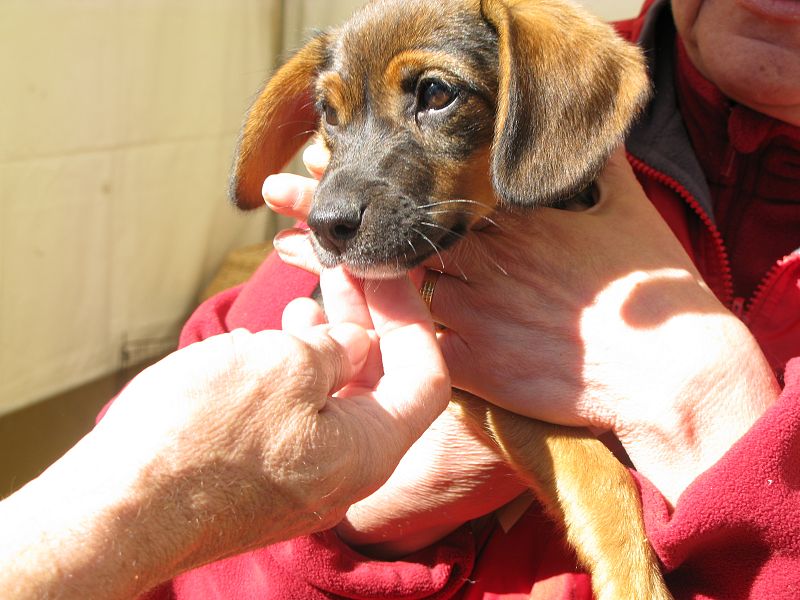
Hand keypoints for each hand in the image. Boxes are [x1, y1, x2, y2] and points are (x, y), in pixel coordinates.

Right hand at [0, 272, 448, 599]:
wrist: (115, 513)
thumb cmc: (200, 437)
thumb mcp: (282, 366)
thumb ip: (332, 349)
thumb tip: (350, 344)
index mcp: (369, 450)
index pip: (425, 378)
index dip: (409, 317)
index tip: (385, 273)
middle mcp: (346, 472)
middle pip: (380, 384)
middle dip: (363, 321)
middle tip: (342, 272)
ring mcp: (304, 479)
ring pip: (335, 397)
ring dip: (325, 344)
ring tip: (301, 304)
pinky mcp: (264, 477)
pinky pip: (299, 417)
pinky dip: (294, 374)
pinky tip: (267, 345)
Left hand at [270, 142, 779, 506]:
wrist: (662, 366)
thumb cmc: (646, 285)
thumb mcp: (623, 204)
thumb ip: (593, 162)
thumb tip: (596, 124)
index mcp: (508, 219)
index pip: (425, 190)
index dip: (375, 174)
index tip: (331, 158)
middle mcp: (479, 260)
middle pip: (391, 233)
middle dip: (332, 213)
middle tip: (280, 194)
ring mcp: (470, 312)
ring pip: (387, 290)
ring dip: (334, 272)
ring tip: (287, 251)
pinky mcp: (470, 364)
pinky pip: (405, 350)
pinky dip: (365, 338)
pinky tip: (327, 328)